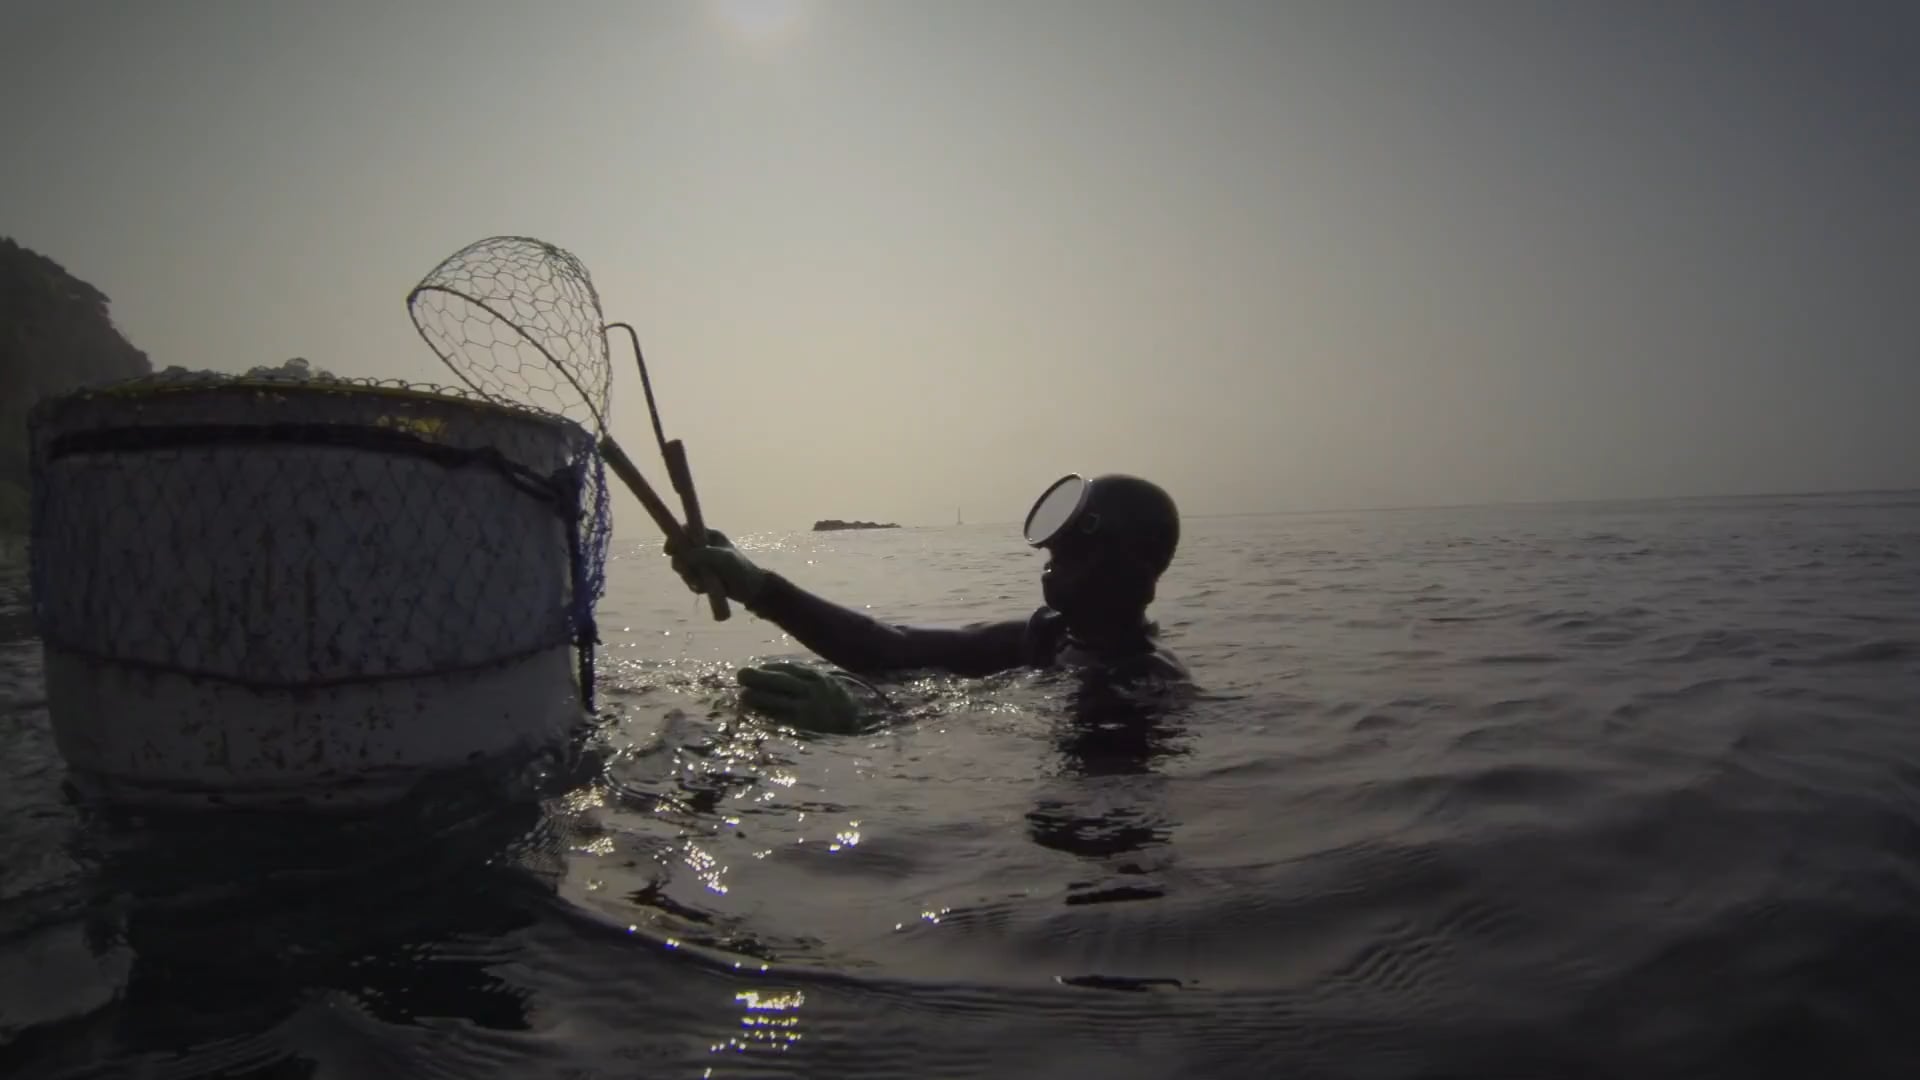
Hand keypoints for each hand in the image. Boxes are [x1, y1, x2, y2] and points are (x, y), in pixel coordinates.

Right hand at [664, 528, 767, 603]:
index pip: (686, 531)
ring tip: (702, 584)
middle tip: (688, 573)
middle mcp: (704, 547)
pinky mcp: (702, 576)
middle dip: (682, 565)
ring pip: (683, 568)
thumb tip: (682, 555)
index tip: (669, 551)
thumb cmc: (740, 569)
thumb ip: (703, 554)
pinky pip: (689, 580)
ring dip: (689, 578)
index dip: (674, 539)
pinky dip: (695, 586)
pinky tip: (705, 589)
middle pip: (679, 551)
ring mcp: (702, 562)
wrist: (751, 591)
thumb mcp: (723, 559)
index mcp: (710, 536)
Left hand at [735, 661, 869, 733]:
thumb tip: (771, 674)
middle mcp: (813, 691)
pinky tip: (756, 714)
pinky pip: (780, 719)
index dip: (769, 669)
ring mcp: (808, 710)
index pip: (788, 669)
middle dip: (758, 678)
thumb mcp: (825, 686)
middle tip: (741, 676)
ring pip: (776, 701)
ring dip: (757, 698)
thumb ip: (804, 680)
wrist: (856, 727)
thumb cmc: (834, 705)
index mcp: (818, 678)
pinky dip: (766, 715)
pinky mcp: (803, 727)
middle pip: (780, 682)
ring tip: (743, 697)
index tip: (757, 669)